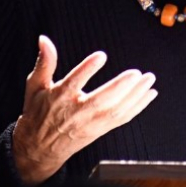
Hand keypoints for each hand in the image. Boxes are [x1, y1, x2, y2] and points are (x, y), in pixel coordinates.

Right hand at [12, 35, 157, 185]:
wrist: (39, 147)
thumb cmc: (38, 112)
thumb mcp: (35, 86)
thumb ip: (44, 62)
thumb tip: (44, 39)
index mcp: (59, 98)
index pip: (73, 82)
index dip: (86, 69)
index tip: (101, 55)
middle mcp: (76, 112)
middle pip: (100, 100)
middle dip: (120, 87)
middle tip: (137, 73)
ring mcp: (91, 122)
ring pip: (116, 110)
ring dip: (136, 95)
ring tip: (149, 79)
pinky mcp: (101, 129)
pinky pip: (123, 118)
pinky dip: (138, 106)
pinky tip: (150, 94)